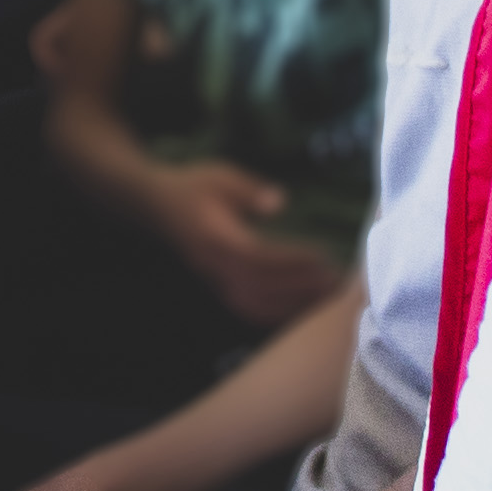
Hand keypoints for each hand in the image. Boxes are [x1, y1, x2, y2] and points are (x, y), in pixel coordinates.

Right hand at [148, 162, 351, 327]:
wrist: (156, 205)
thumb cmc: (192, 186)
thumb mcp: (221, 176)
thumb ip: (249, 191)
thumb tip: (280, 203)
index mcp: (217, 238)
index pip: (258, 256)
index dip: (291, 260)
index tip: (321, 256)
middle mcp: (216, 266)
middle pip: (263, 286)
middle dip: (300, 287)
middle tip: (336, 282)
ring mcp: (215, 280)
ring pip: (257, 304)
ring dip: (292, 305)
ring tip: (325, 299)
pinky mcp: (218, 286)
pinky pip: (248, 309)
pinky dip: (275, 314)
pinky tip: (299, 310)